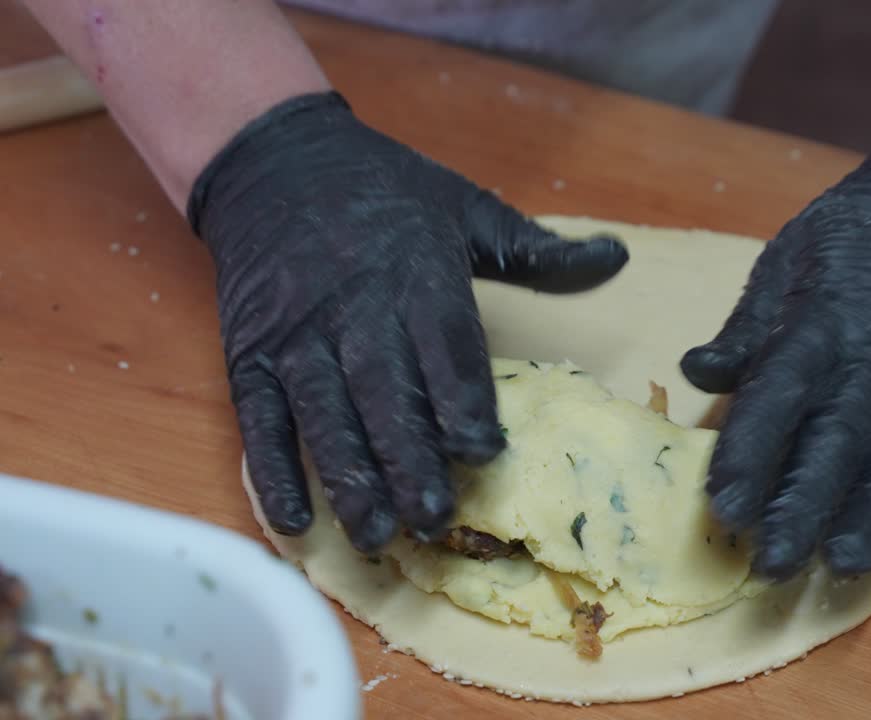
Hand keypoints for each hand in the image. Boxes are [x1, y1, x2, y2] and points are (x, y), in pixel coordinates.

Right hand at [188, 92, 628, 552]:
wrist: (272, 157)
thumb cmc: (382, 188)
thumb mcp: (463, 204)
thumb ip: (535, 249)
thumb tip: (618, 259)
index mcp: (416, 274)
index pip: (445, 347)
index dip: (462, 402)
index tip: (484, 454)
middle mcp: (355, 309)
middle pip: (385, 393)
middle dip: (409, 460)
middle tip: (434, 521)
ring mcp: (296, 335)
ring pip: (324, 415)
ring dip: (349, 478)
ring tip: (376, 536)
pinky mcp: (248, 351)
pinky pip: (259, 416)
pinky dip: (272, 470)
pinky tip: (293, 520)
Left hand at [680, 74, 870, 580]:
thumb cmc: (864, 227)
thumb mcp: (790, 256)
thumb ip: (749, 324)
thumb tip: (697, 371)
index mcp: (824, 324)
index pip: (778, 397)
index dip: (747, 453)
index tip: (722, 507)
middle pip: (836, 443)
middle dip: (802, 506)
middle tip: (771, 565)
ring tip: (847, 562)